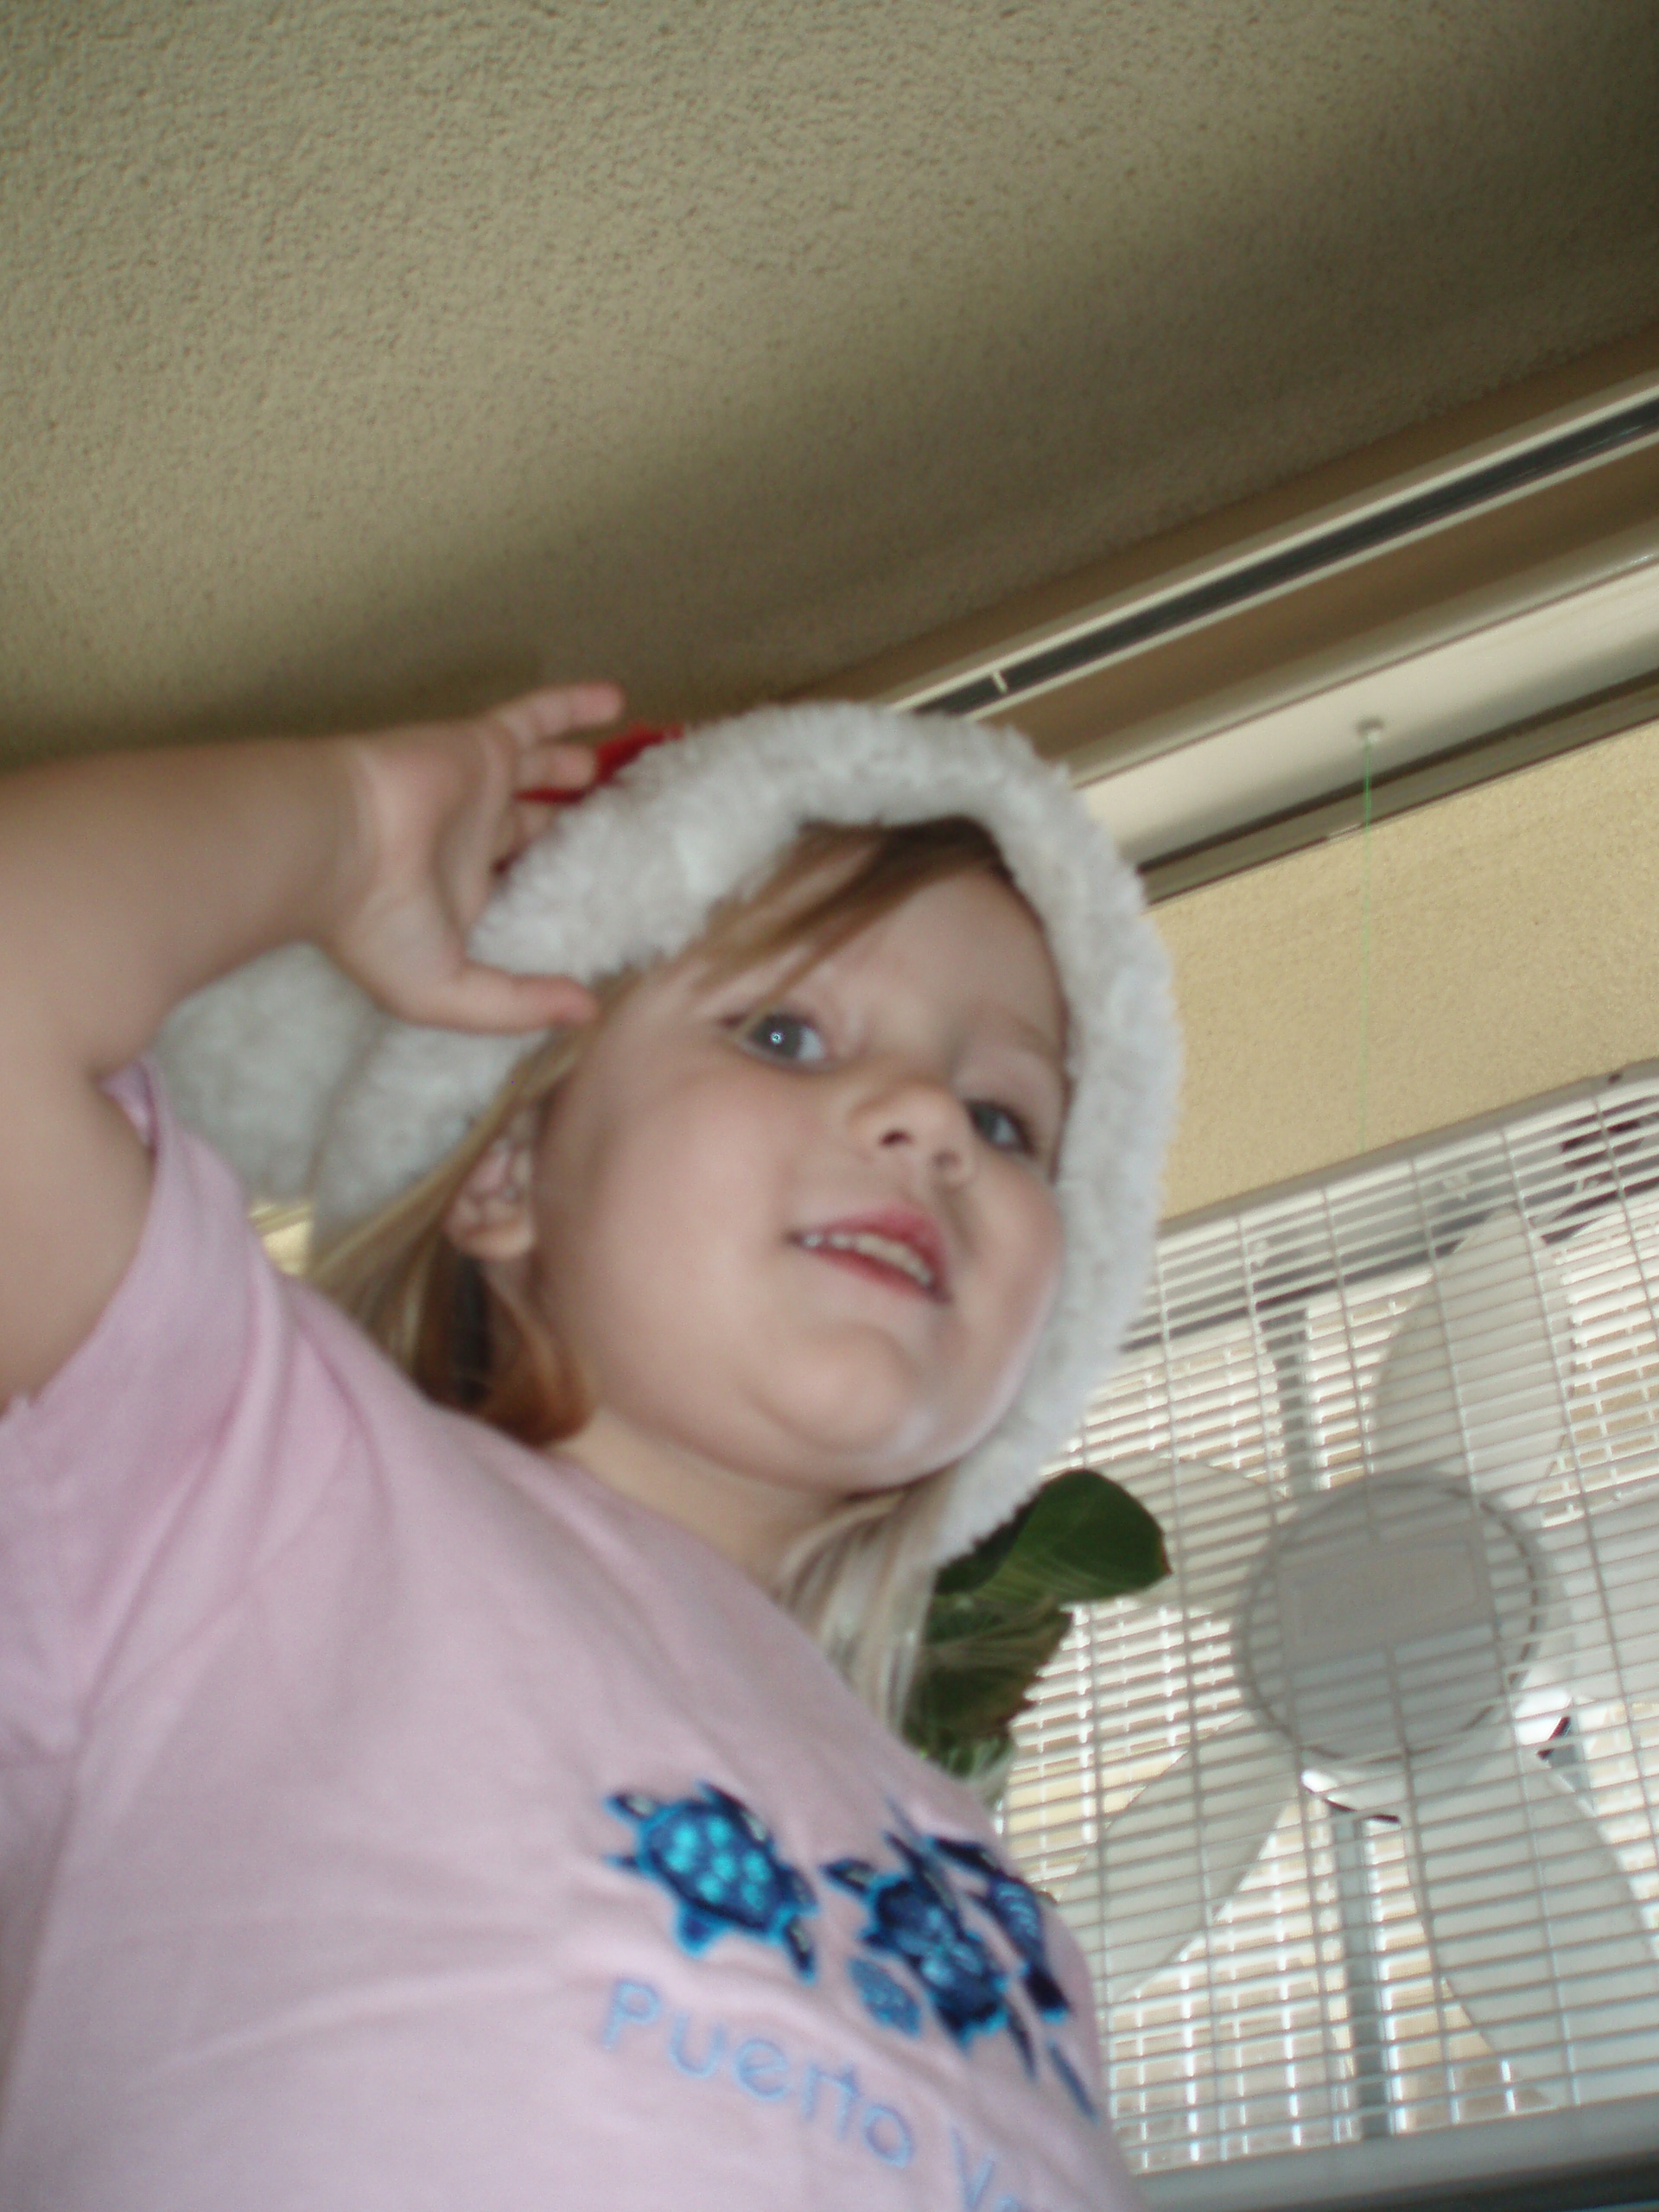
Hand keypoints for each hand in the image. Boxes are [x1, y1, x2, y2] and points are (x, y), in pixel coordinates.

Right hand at [326, 681, 622, 1032]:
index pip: (519, 891)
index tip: (602, 900)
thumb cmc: (374, 925)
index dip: (555, 894)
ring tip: (604, 769)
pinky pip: (537, 716)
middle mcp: (471, 839)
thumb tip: (587, 1013)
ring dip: (569, 766)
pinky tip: (616, 700)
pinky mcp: (481, 745)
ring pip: (536, 769)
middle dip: (563, 826)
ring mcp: (476, 788)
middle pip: (531, 827)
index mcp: (462, 896)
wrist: (332, 845)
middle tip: (611, 825)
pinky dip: (574, 704)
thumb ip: (519, 1004)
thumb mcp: (447, 993)